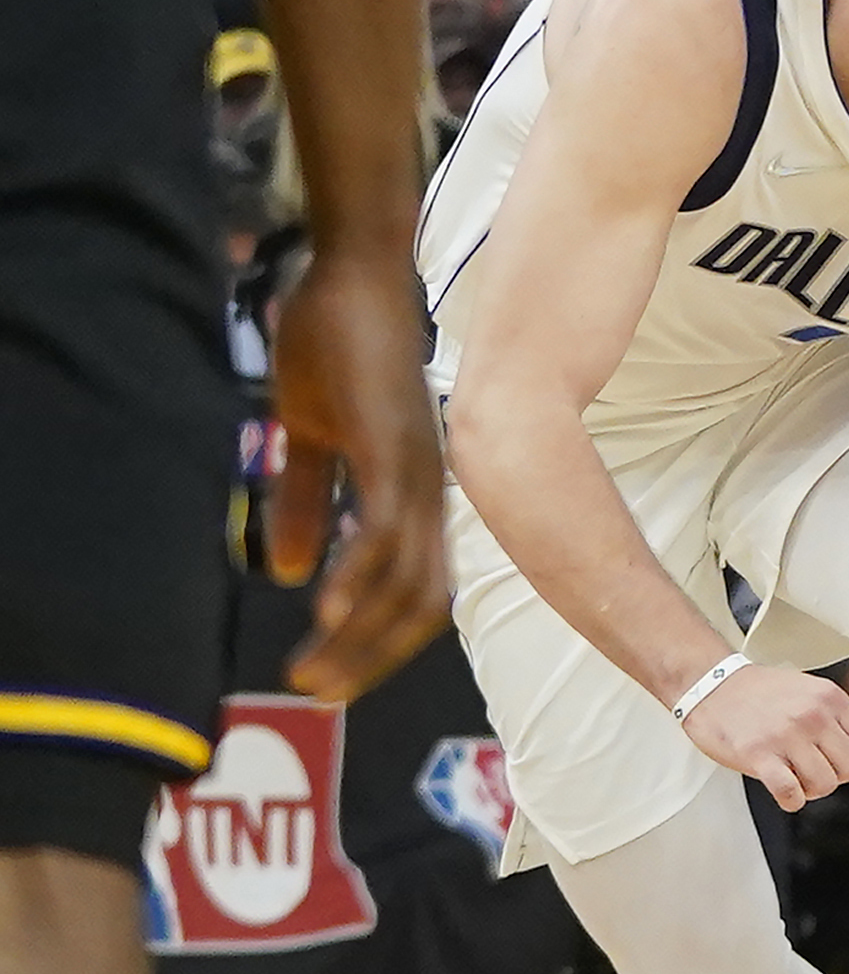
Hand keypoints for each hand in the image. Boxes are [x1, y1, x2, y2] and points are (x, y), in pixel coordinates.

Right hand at [265, 251, 449, 701]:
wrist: (350, 274)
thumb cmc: (335, 346)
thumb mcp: (314, 438)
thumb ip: (309, 502)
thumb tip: (293, 574)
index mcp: (415, 493)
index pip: (417, 591)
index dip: (381, 642)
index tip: (332, 680)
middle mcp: (429, 492)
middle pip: (422, 603)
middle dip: (373, 659)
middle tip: (320, 698)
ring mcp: (417, 472)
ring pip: (407, 580)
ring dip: (360, 636)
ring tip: (311, 674)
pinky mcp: (392, 446)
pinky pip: (384, 528)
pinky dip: (359, 575)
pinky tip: (325, 608)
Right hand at [682, 661, 848, 810]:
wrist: (711, 685)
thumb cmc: (759, 692)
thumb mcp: (808, 689)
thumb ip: (834, 715)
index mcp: (829, 697)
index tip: (832, 756)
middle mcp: (812, 715)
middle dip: (832, 776)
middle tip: (812, 770)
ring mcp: (786, 735)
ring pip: (825, 784)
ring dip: (810, 790)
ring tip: (795, 777)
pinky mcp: (758, 755)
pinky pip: (791, 793)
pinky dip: (791, 800)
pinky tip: (784, 792)